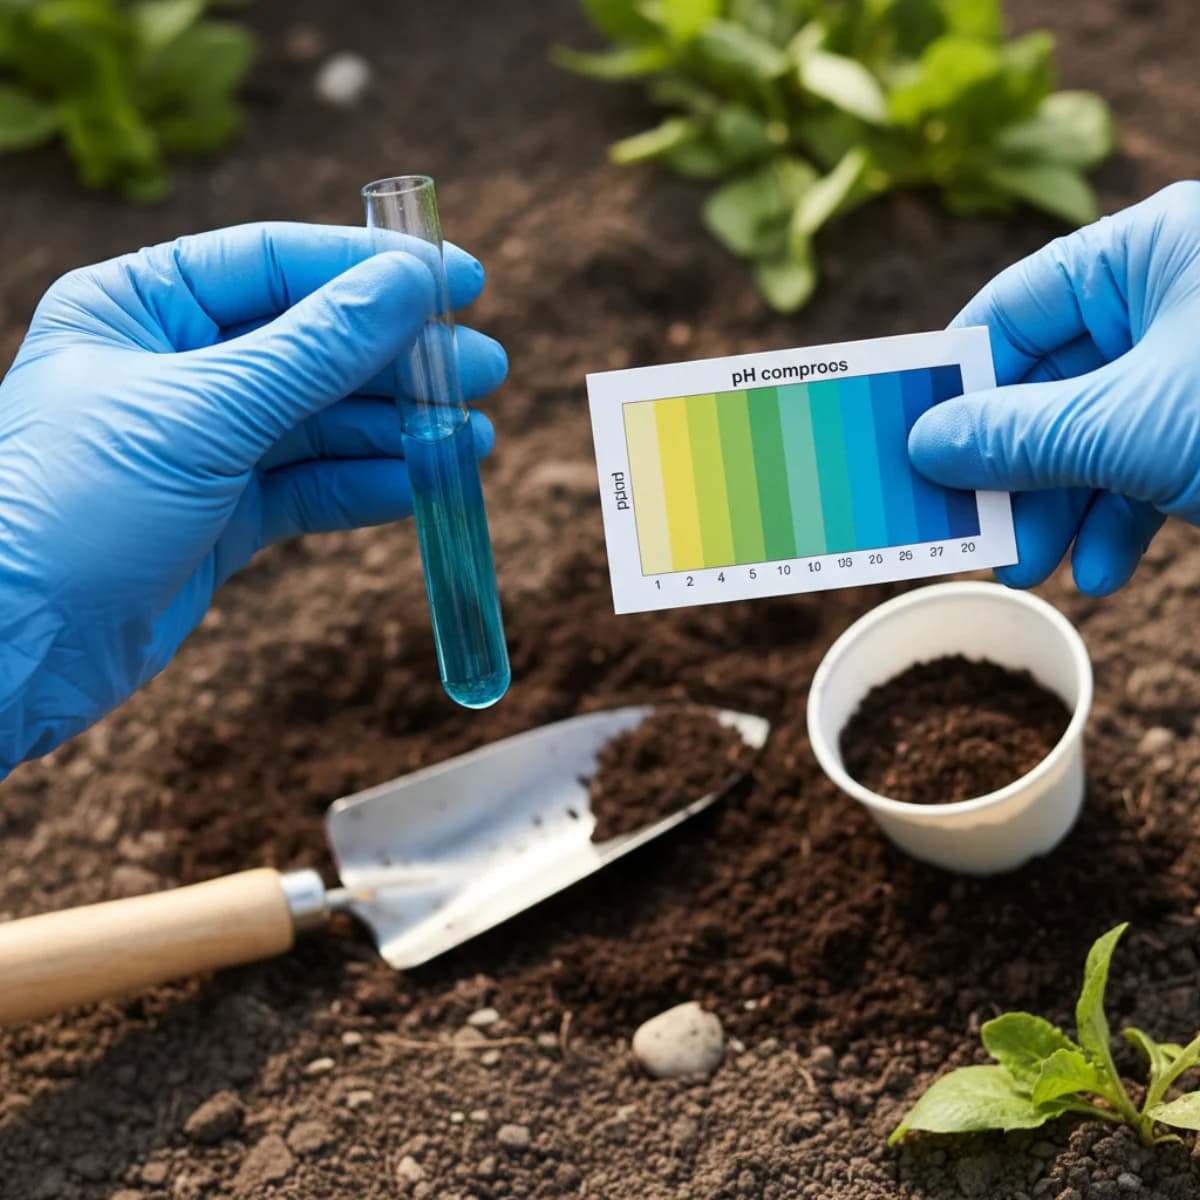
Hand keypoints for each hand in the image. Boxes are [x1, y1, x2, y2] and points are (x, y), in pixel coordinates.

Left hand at [0, 222, 506, 776]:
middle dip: (400, 358)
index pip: (276, 264)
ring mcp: (205, 444)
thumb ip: (315, 348)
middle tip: (481, 367)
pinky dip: (370, 486)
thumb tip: (409, 284)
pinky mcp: (225, 515)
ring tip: (470, 438)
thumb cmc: (68, 505)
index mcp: (141, 306)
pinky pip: (314, 487)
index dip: (371, 270)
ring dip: (398, 429)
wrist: (10, 649)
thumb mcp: (202, 411)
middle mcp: (177, 367)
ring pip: (325, 422)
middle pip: (314, 344)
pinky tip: (424, 485)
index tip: (457, 280)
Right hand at [908, 181, 1199, 595]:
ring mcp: (1198, 362)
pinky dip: (1119, 518)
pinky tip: (1104, 572)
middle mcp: (1170, 296)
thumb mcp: (1130, 425)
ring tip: (1033, 571)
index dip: (956, 383)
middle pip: (1048, 382)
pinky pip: (1146, 462)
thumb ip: (1018, 434)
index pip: (1013, 309)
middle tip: (973, 532)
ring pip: (1094, 432)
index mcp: (1147, 253)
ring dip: (1058, 508)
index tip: (913, 447)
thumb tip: (926, 444)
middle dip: (1011, 469)